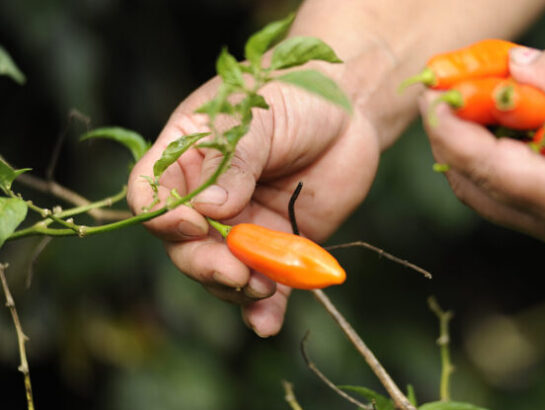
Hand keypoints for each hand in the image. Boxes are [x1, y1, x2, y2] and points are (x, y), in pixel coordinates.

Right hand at [127, 69, 379, 335]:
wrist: (349, 112)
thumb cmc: (295, 97)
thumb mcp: (256, 115)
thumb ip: (232, 160)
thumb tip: (210, 209)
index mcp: (186, 157)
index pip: (150, 193)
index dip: (161, 215)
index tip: (192, 223)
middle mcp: (207, 199)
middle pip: (185, 245)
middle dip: (205, 264)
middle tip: (235, 272)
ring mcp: (241, 226)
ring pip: (221, 271)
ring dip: (235, 289)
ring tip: (263, 287)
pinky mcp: (277, 247)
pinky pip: (265, 286)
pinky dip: (263, 309)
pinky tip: (266, 323)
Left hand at [421, 45, 544, 249]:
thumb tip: (507, 69)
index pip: (481, 166)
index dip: (447, 127)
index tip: (432, 92)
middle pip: (472, 185)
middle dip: (449, 137)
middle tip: (443, 93)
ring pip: (483, 195)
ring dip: (467, 151)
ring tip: (468, 106)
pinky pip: (505, 197)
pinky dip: (491, 162)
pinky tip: (497, 129)